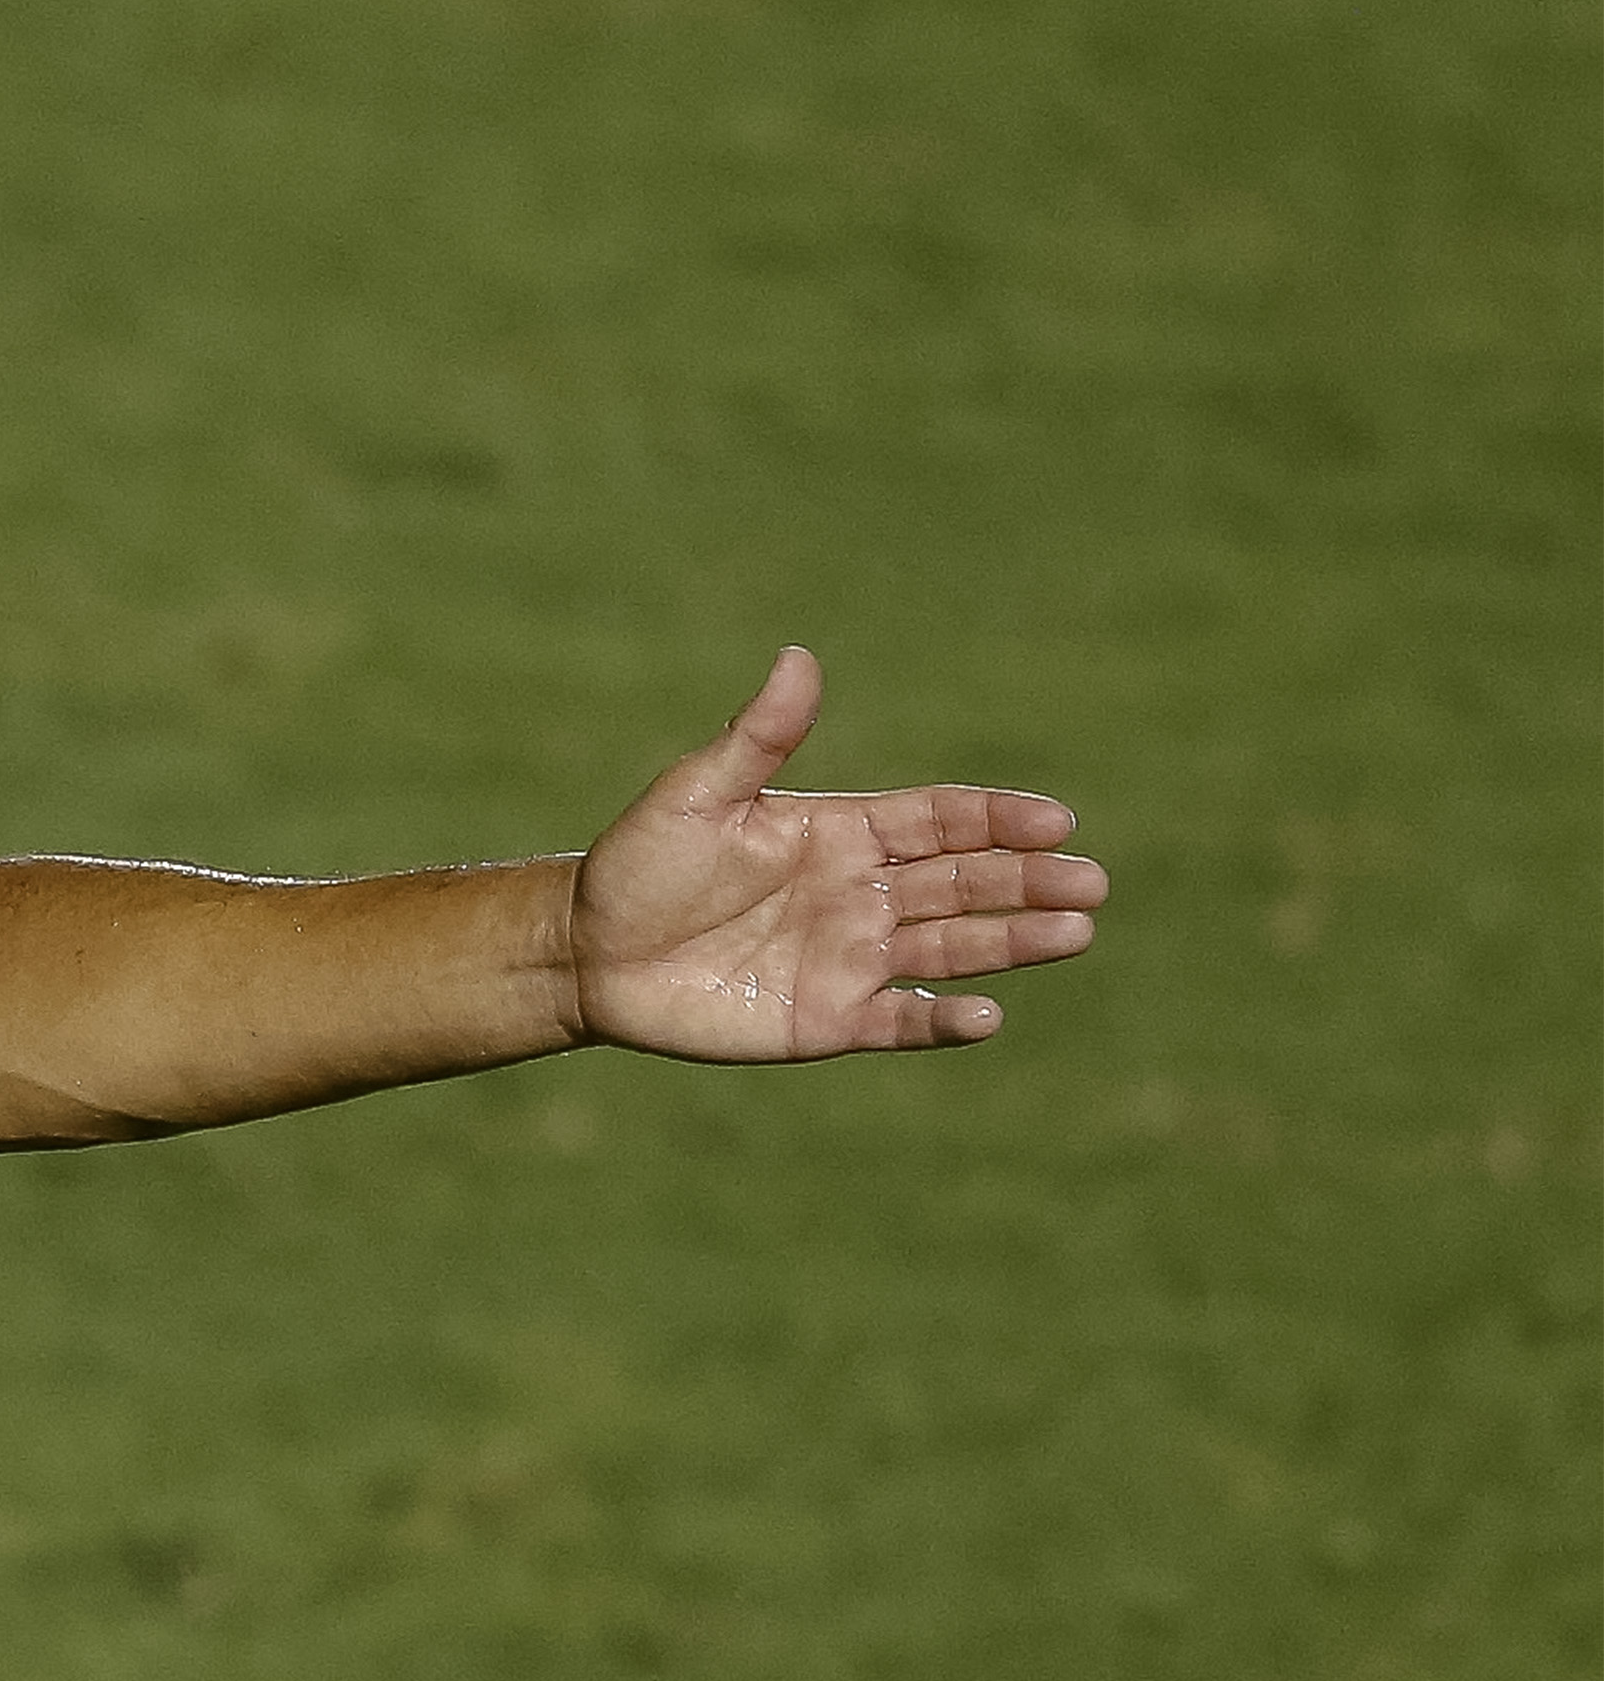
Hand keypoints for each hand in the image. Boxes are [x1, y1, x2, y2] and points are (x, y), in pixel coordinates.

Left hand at [572, 648, 1105, 1061]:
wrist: (588, 952)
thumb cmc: (639, 864)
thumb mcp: (697, 795)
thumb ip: (758, 737)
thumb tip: (798, 657)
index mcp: (841, 832)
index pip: (939, 820)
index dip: (997, 820)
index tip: (1056, 820)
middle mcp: (861, 893)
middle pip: (965, 883)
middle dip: (1028, 882)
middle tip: (1091, 884)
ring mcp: (850, 958)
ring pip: (952, 949)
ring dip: (1013, 943)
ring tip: (1074, 933)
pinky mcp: (828, 1020)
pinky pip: (900, 1023)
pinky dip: (942, 1023)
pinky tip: (985, 1018)